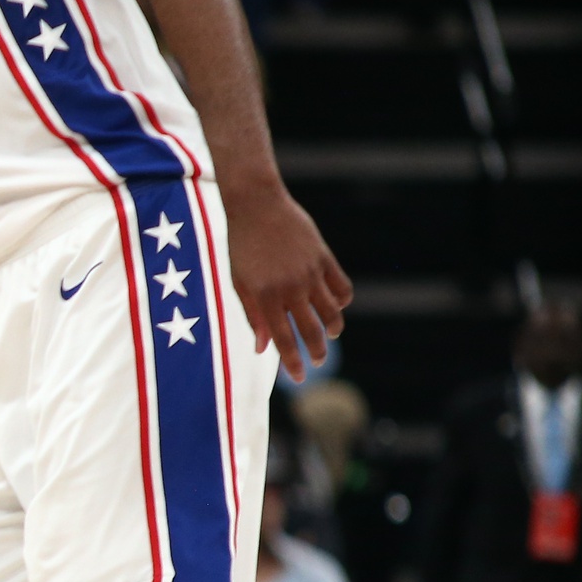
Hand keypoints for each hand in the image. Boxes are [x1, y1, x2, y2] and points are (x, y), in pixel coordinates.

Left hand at [224, 182, 351, 381]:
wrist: (255, 203)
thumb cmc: (241, 244)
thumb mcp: (239, 281)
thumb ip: (253, 315)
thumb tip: (263, 348)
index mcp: (265, 296)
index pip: (284, 339)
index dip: (293, 362)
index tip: (299, 378)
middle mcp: (290, 287)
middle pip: (312, 331)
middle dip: (317, 351)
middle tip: (317, 361)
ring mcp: (309, 272)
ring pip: (333, 312)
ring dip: (334, 329)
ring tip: (330, 335)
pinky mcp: (323, 257)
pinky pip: (342, 287)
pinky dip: (342, 301)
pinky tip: (336, 307)